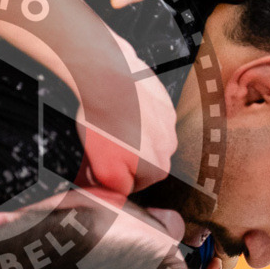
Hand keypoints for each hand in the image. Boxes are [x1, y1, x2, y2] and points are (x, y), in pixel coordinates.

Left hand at [74, 30, 177, 194]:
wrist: (106, 77)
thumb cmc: (103, 122)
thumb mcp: (103, 169)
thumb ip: (117, 188)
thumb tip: (121, 192)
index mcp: (158, 168)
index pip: (135, 184)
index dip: (114, 176)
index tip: (100, 165)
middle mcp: (169, 145)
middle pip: (143, 159)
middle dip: (124, 154)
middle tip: (101, 142)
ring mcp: (168, 120)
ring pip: (146, 135)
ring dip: (130, 132)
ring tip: (107, 122)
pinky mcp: (161, 98)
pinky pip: (146, 111)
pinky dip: (133, 111)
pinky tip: (115, 106)